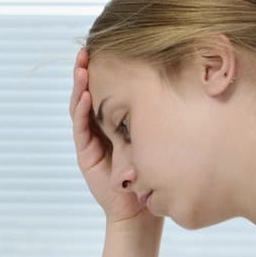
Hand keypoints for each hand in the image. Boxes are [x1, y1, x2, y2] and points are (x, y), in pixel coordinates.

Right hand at [70, 48, 144, 223]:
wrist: (139, 209)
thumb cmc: (152, 173)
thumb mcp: (155, 137)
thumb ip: (155, 117)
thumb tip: (175, 85)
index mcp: (115, 120)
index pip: (107, 90)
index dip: (104, 69)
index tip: (107, 47)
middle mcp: (100, 126)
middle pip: (90, 92)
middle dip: (87, 70)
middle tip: (87, 49)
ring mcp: (91, 139)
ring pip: (81, 106)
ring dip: (80, 86)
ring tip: (81, 66)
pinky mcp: (86, 153)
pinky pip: (81, 127)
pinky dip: (82, 109)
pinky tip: (85, 94)